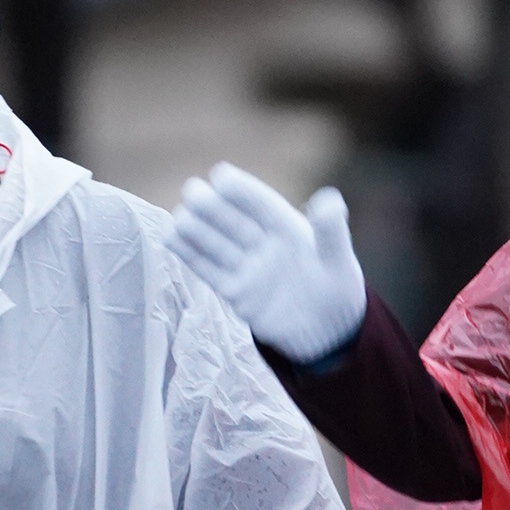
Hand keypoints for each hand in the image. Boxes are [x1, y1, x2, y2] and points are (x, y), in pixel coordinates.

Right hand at [166, 163, 368, 362]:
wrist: (327, 334)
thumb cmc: (338, 292)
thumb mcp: (339, 261)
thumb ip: (332, 232)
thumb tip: (330, 198)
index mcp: (290, 230)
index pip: (262, 206)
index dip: (243, 191)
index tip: (221, 175)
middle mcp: (265, 244)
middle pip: (234, 221)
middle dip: (212, 206)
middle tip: (192, 190)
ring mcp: (249, 267)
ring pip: (217, 244)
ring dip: (197, 229)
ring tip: (179, 216)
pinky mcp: (237, 292)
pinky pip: (210, 270)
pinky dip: (191, 255)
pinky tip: (170, 237)